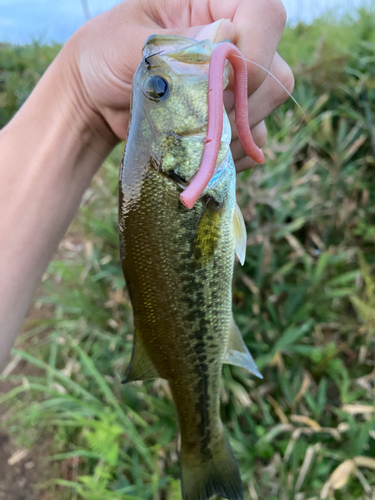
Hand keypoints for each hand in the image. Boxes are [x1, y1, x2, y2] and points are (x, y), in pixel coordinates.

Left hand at [63, 0, 293, 171]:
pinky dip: (235, 152)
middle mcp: (234, 40)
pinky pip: (254, 137)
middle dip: (243, 103)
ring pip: (268, 106)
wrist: (98, 95)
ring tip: (197, 138)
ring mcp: (237, 80)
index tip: (219, 83)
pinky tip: (207, 156)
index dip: (254, 53)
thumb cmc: (107, 54)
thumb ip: (176, 42)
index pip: (265, 16)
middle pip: (276, 70)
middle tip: (202, 117)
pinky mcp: (231, 115)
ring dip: (237, 131)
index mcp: (212, 4)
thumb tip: (224, 38)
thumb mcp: (130, 41)